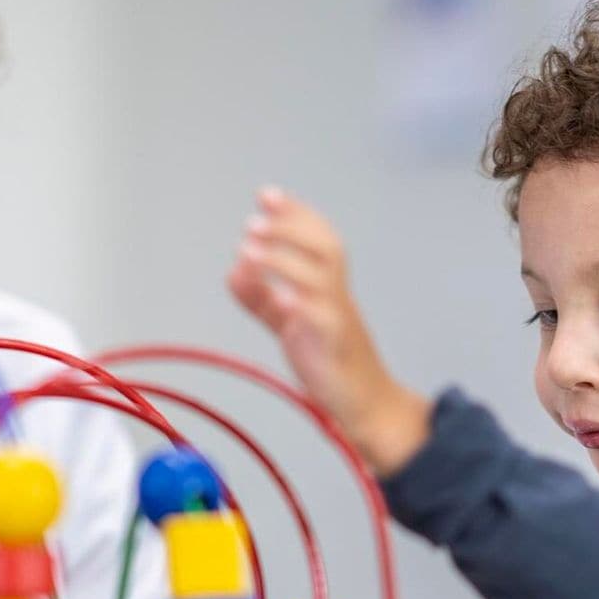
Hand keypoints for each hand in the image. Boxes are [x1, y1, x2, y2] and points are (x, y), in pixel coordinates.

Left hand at [228, 188, 430, 476]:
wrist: (365, 405)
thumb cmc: (332, 361)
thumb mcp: (290, 324)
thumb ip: (261, 299)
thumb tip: (233, 272)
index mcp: (328, 286)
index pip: (318, 237)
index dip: (295, 213)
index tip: (267, 194)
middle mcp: (337, 296)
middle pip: (325, 247)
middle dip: (289, 226)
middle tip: (252, 220)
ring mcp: (339, 319)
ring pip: (322, 277)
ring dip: (284, 258)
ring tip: (249, 249)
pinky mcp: (336, 347)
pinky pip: (324, 320)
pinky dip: (301, 305)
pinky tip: (279, 298)